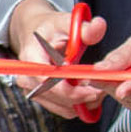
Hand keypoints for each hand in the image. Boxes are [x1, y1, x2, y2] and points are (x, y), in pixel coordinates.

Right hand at [7, 0, 107, 121]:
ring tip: (97, 88)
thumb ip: (84, 28)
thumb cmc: (49, 29)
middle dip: (82, 97)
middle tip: (103, 89)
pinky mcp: (40, 97)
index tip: (94, 90)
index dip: (72, 91)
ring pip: (61, 107)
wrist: (35, 34)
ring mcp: (31, 89)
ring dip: (82, 103)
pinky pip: (62, 108)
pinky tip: (87, 92)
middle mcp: (26, 76)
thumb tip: (99, 25)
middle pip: (56, 98)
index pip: (48, 82)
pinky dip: (78, 104)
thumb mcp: (66, 23)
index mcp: (31, 57)